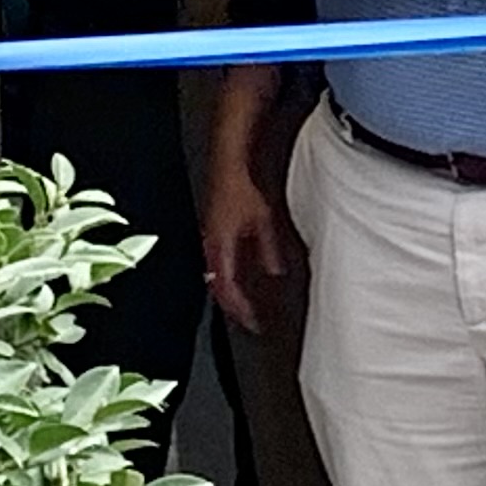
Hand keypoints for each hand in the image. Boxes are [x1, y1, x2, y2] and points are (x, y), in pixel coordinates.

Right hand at [202, 157, 302, 333]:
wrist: (228, 164)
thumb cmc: (241, 187)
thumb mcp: (264, 220)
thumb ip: (269, 248)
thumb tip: (274, 269)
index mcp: (220, 247)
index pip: (227, 288)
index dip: (241, 309)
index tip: (253, 321)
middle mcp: (211, 245)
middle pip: (218, 287)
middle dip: (233, 306)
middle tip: (248, 319)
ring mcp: (210, 238)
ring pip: (215, 275)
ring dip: (229, 292)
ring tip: (244, 304)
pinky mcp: (213, 231)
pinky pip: (217, 261)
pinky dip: (227, 274)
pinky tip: (240, 274)